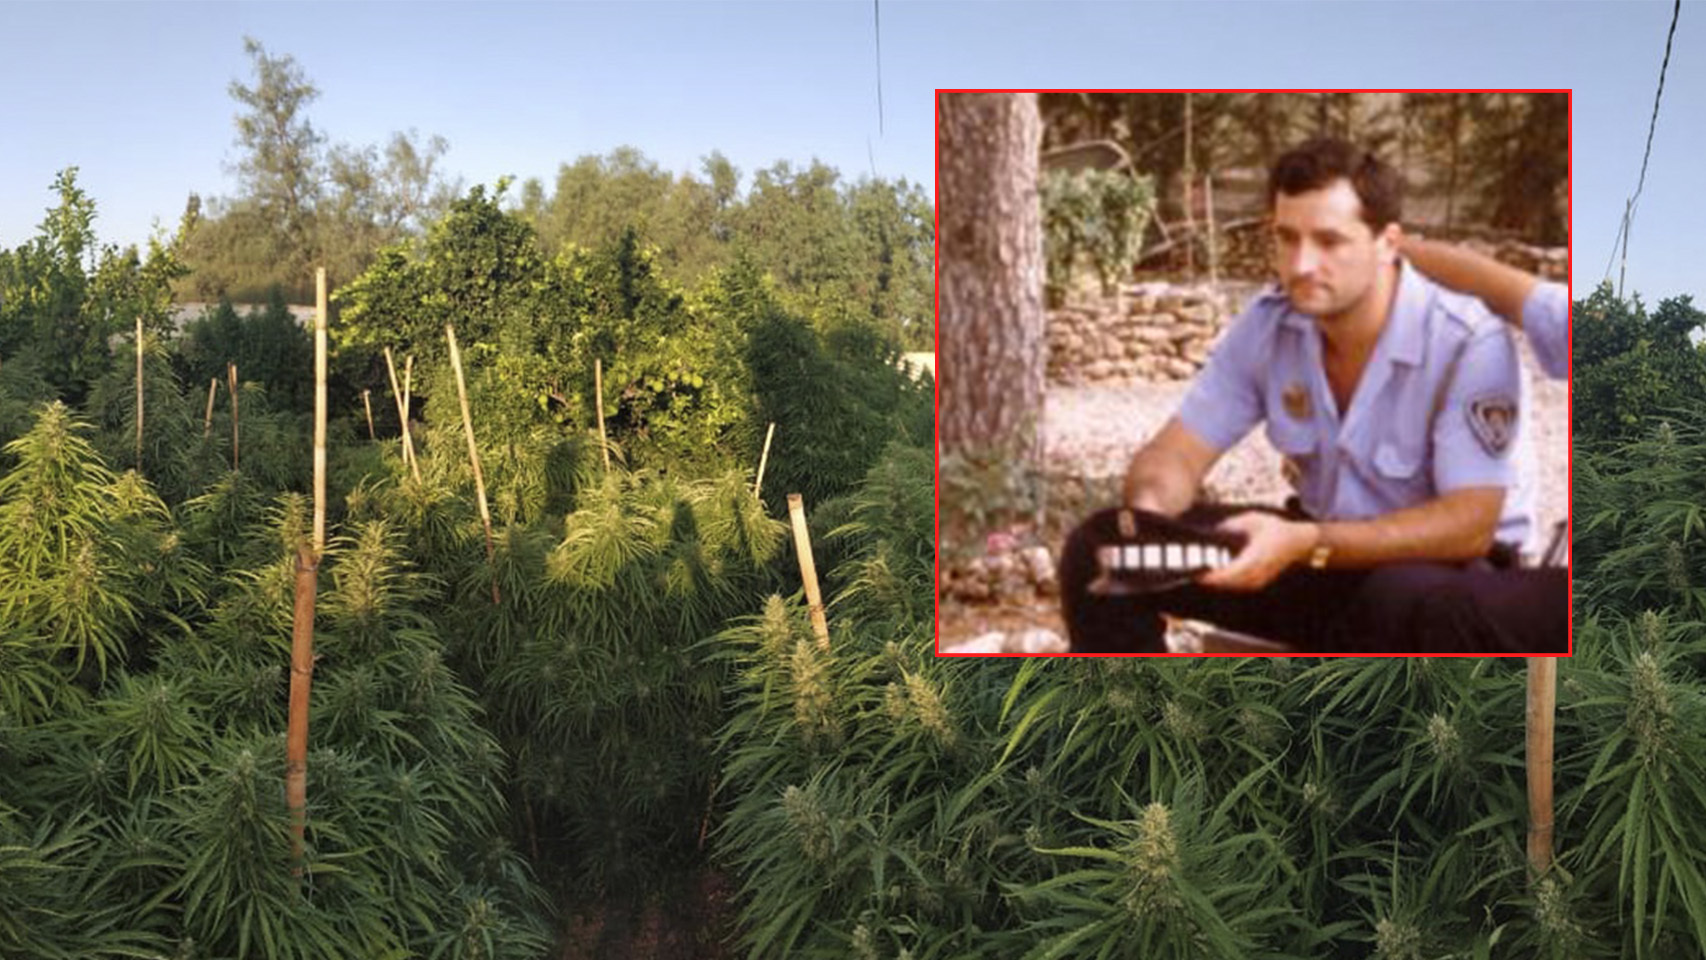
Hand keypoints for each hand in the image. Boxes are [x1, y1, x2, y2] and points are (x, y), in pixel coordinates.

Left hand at [1196, 513, 1317, 591]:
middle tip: (1194, 573)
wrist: (1298, 541)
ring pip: (1234, 587)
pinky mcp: (1260, 581)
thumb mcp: (1253, 520)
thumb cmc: (1277, 529)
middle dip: (1211, 580)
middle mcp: (1257, 572)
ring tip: (1202, 574)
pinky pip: (1240, 586)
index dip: (1213, 576)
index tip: (1198, 573)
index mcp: (1255, 558)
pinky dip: (1227, 582)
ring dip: (1218, 583)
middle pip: (1229, 583)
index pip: (1230, 573)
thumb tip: (1214, 529)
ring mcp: (1260, 579)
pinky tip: (1217, 576)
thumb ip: (1232, 525)